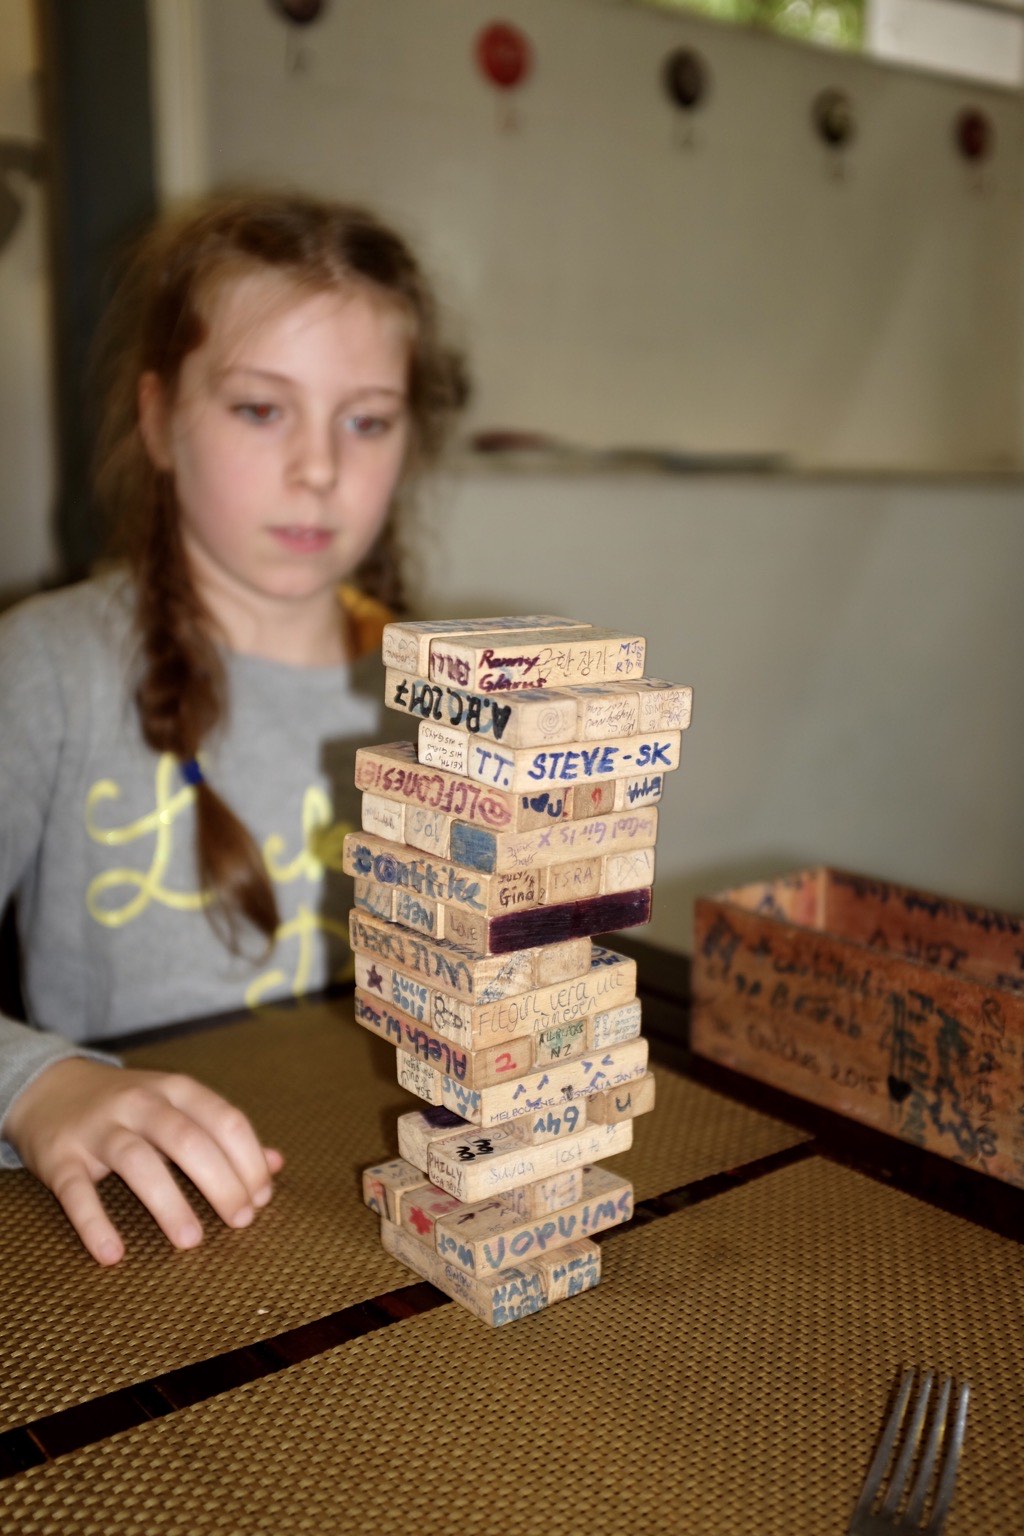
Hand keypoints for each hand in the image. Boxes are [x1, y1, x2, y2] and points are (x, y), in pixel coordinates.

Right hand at [3, 1058, 283, 1264]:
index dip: (248, 1160)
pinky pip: (76, 1191)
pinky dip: (94, 1223)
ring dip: (167, 1202)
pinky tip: (113, 1253)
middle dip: (220, 1181)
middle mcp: (140, 1103)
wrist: (49, 1089)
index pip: (224, 1120)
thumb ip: (225, 1135)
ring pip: (137, 1161)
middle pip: (187, 1139)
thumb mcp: (179, 1106)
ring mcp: (98, 1129)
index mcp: (176, 1090)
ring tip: (190, 1240)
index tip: (261, 1199)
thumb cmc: (131, 1108)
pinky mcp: (60, 1157)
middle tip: (239, 1221)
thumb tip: (276, 1165)